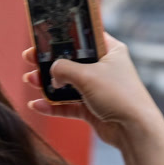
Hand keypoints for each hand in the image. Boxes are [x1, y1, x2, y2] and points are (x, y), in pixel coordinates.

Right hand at [21, 34, 163, 158]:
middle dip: (49, 61)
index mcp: (110, 51)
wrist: (134, 129)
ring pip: (67, 83)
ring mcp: (98, 89)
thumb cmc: (117, 95)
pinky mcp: (92, 108)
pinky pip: (68, 105)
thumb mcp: (86, 75)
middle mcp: (104, 68)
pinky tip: (37, 105)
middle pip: (71, 60)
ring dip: (48, 83)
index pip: (85, 36)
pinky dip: (53, 105)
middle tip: (29, 58)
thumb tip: (51, 72)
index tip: (44, 36)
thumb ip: (63, 68)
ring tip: (30, 80)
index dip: (64, 35)